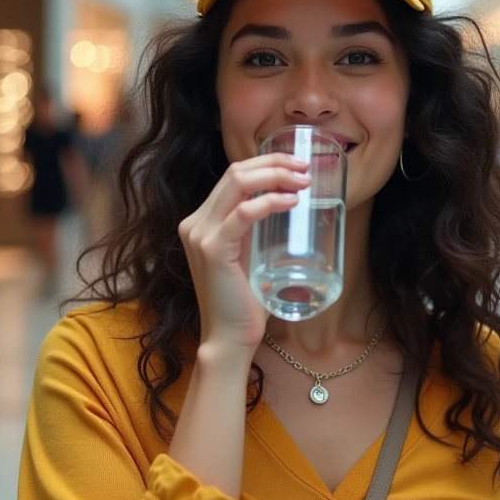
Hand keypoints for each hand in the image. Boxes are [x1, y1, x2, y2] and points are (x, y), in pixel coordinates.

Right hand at [178, 154, 310, 351]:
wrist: (229, 337)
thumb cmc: (245, 301)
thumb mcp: (250, 255)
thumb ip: (258, 231)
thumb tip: (291, 206)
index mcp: (202, 221)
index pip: (233, 175)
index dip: (266, 163)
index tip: (296, 166)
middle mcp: (195, 222)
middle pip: (235, 171)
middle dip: (274, 163)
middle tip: (304, 169)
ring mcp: (200, 234)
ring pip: (238, 182)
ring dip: (275, 176)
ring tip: (302, 181)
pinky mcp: (211, 249)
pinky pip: (243, 212)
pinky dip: (269, 201)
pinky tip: (291, 201)